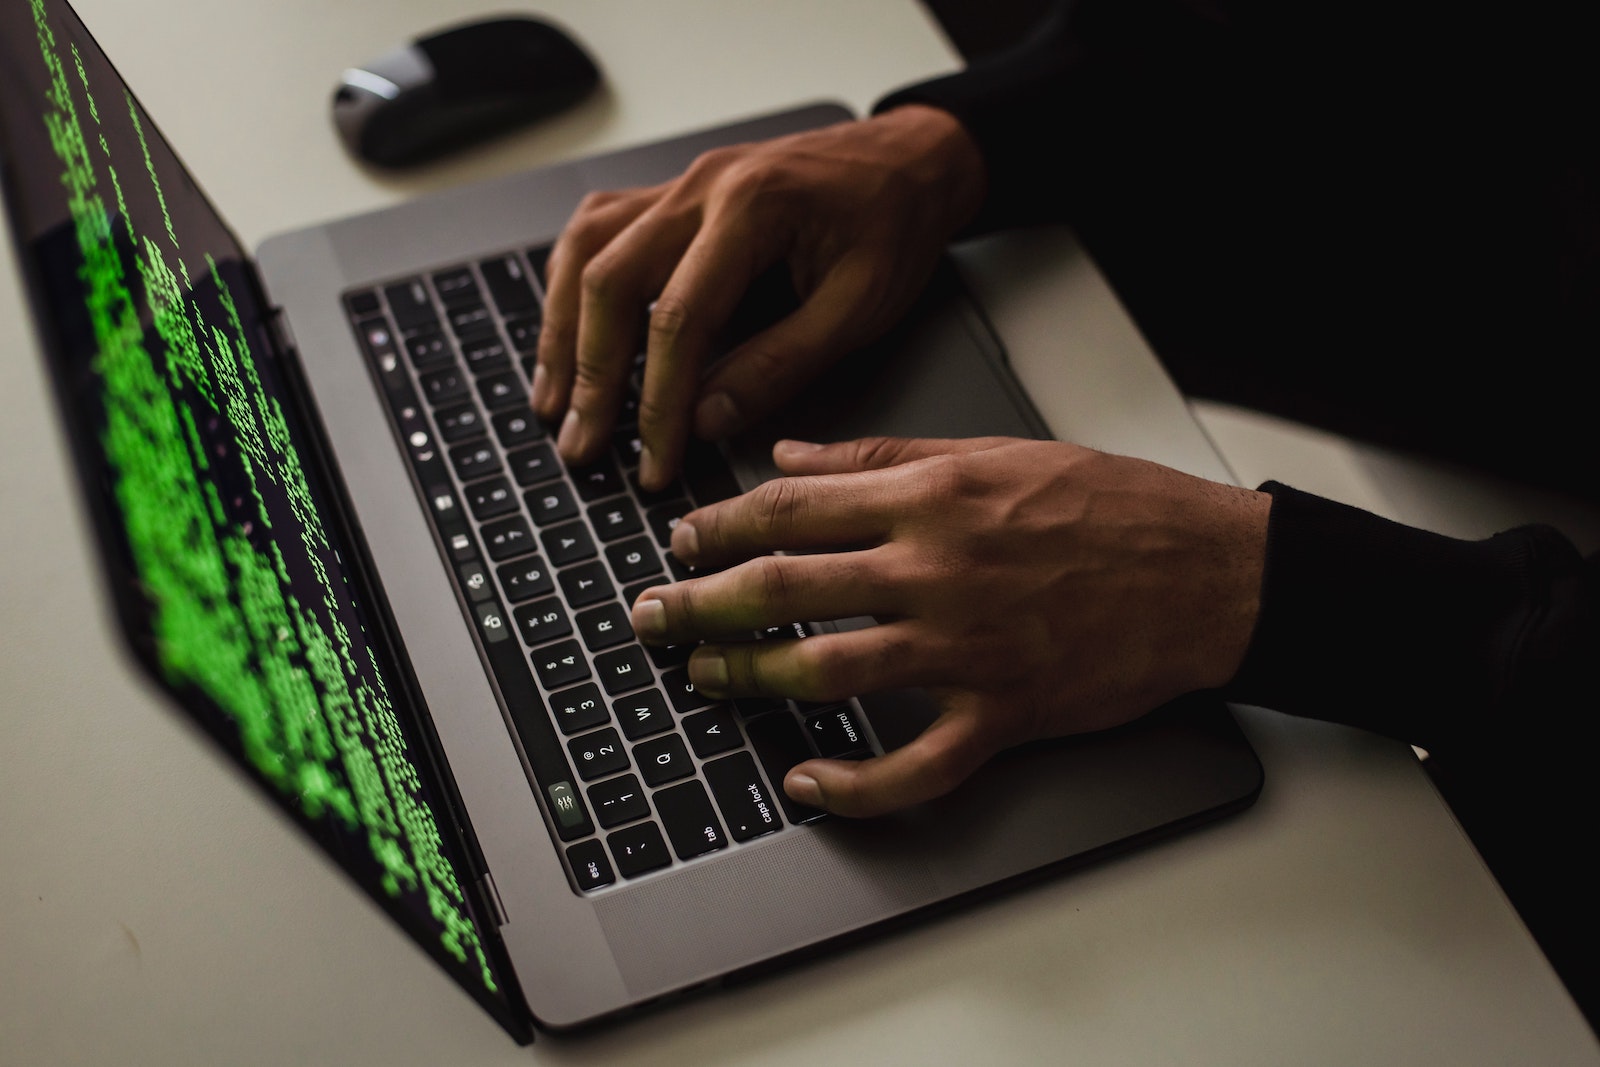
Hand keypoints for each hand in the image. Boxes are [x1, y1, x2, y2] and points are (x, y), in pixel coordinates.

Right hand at [532, 106, 984, 489]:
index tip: (654, 459)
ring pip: (586, 251)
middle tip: (582, 444)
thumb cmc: (894, 224)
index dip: (659, 401)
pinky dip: (572, 285)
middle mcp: (702, 187)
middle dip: (591, 374)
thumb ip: (781, 364)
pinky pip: (598, 231)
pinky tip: (565, 330)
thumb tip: (706, 419)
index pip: (679, 318)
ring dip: (562, 329)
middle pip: (610, 280)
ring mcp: (680, 184)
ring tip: (554, 401)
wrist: (910, 160)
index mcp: (753, 207)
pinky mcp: (674, 194)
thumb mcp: (859, 307)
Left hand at [630, 437, 1270, 816]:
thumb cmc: (1111, 506)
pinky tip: (807, 784)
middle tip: (651, 616)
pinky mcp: (1003, 713)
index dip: (717, 526)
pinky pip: (915, 766)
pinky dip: (855, 786)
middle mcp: (937, 568)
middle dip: (701, 603)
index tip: (679, 541)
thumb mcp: (993, 451)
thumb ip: (881, 453)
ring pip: (828, 671)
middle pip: (785, 588)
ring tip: (703, 679)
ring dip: (750, 679)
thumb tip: (791, 456)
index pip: (792, 507)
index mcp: (931, 495)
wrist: (1208, 573)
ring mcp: (967, 647)